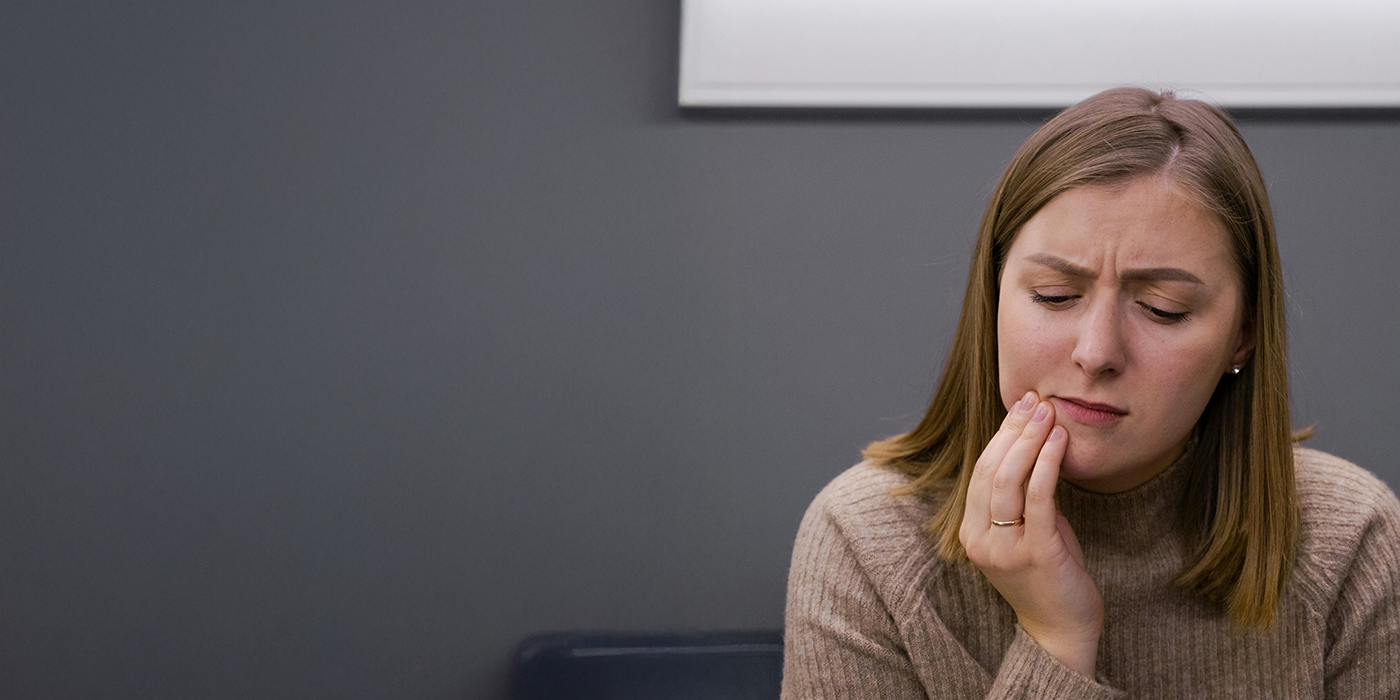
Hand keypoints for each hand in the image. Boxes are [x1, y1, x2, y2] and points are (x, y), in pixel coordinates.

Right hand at [959, 391, 1103, 677]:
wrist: (1061, 631)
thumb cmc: (1048, 578)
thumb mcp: (1027, 532)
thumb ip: (1024, 498)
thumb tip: (1037, 449)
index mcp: (971, 532)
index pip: (980, 471)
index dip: (1000, 434)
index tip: (1020, 405)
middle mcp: (980, 539)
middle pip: (990, 470)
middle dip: (1013, 429)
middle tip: (1034, 400)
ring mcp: (1005, 548)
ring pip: (1007, 480)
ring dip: (1029, 440)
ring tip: (1048, 413)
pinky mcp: (1035, 553)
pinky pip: (1038, 499)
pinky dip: (1047, 464)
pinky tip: (1059, 442)